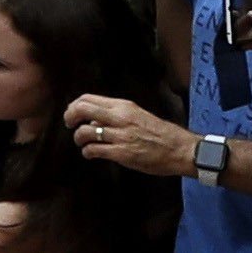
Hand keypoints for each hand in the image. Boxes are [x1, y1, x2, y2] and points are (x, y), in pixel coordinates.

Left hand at [67, 93, 197, 179]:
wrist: (182, 150)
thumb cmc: (161, 134)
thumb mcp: (138, 115)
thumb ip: (115, 115)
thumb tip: (93, 120)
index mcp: (124, 106)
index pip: (88, 98)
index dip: (74, 105)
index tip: (73, 113)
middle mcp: (120, 118)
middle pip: (81, 109)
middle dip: (70, 117)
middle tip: (69, 125)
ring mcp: (120, 136)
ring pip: (84, 132)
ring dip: (79, 138)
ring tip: (83, 142)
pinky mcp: (122, 153)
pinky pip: (93, 150)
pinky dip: (87, 152)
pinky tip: (91, 154)